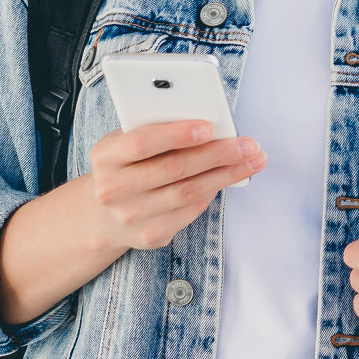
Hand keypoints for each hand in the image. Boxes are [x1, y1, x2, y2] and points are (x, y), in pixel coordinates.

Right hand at [87, 120, 265, 249]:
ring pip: (189, 192)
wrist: (104, 214)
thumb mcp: (128, 141)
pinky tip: (232, 177)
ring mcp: (131, 217)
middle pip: (174, 169)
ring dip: (227, 174)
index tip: (210, 127)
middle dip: (218, 154)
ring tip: (254, 160)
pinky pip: (191, 210)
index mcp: (105, 156)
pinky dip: (214, 191)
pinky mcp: (150, 235)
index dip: (177, 135)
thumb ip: (158, 128)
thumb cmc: (128, 164)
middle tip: (249, 144)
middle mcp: (113, 190)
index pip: (142, 142)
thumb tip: (211, 123)